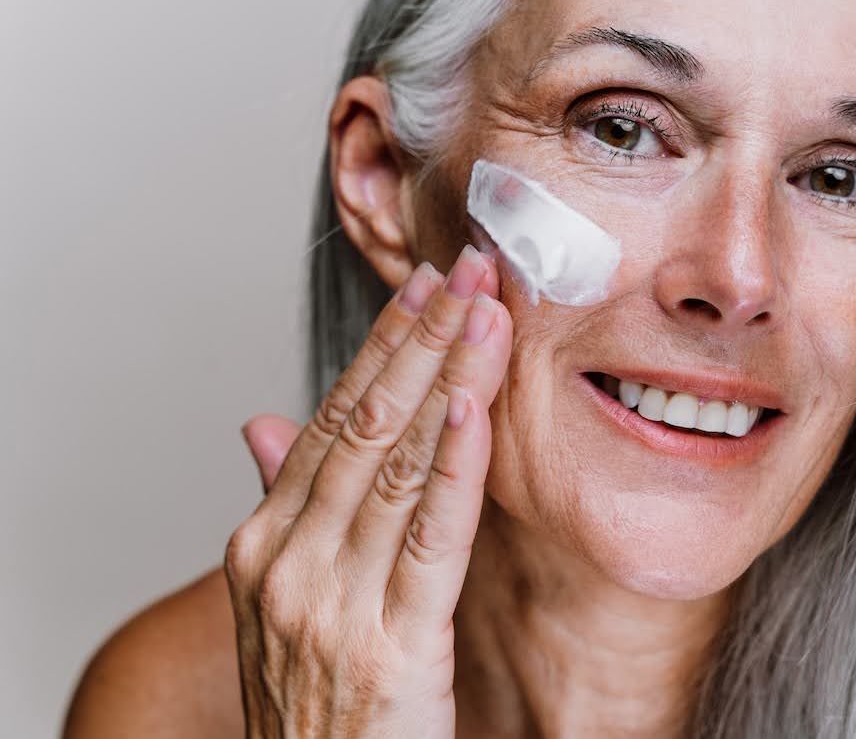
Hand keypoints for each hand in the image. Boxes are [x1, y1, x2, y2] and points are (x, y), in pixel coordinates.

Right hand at [224, 245, 510, 737]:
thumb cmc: (317, 698)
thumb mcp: (284, 601)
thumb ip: (282, 506)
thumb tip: (260, 425)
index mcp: (263, 544)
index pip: (331, 419)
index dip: (382, 346)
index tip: (425, 285)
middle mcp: (288, 562)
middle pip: (365, 424)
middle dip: (421, 338)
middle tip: (469, 268)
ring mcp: (334, 602)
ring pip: (398, 463)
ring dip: (447, 377)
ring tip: (485, 310)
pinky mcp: (393, 643)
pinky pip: (430, 535)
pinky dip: (451, 464)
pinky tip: (469, 405)